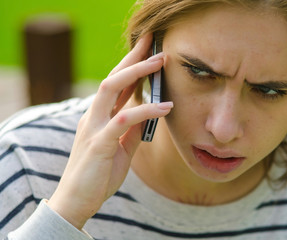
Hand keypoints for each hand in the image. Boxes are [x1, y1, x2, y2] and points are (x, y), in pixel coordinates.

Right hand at [48, 33, 172, 228]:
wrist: (77, 201)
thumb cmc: (99, 174)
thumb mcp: (122, 149)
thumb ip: (133, 130)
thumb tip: (150, 114)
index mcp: (99, 117)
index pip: (116, 84)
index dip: (131, 65)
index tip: (147, 50)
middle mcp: (94, 116)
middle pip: (112, 77)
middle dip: (132, 58)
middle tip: (152, 42)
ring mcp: (94, 127)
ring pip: (111, 89)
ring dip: (136, 73)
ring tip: (159, 62)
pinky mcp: (98, 143)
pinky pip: (123, 120)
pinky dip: (145, 110)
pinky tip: (164, 107)